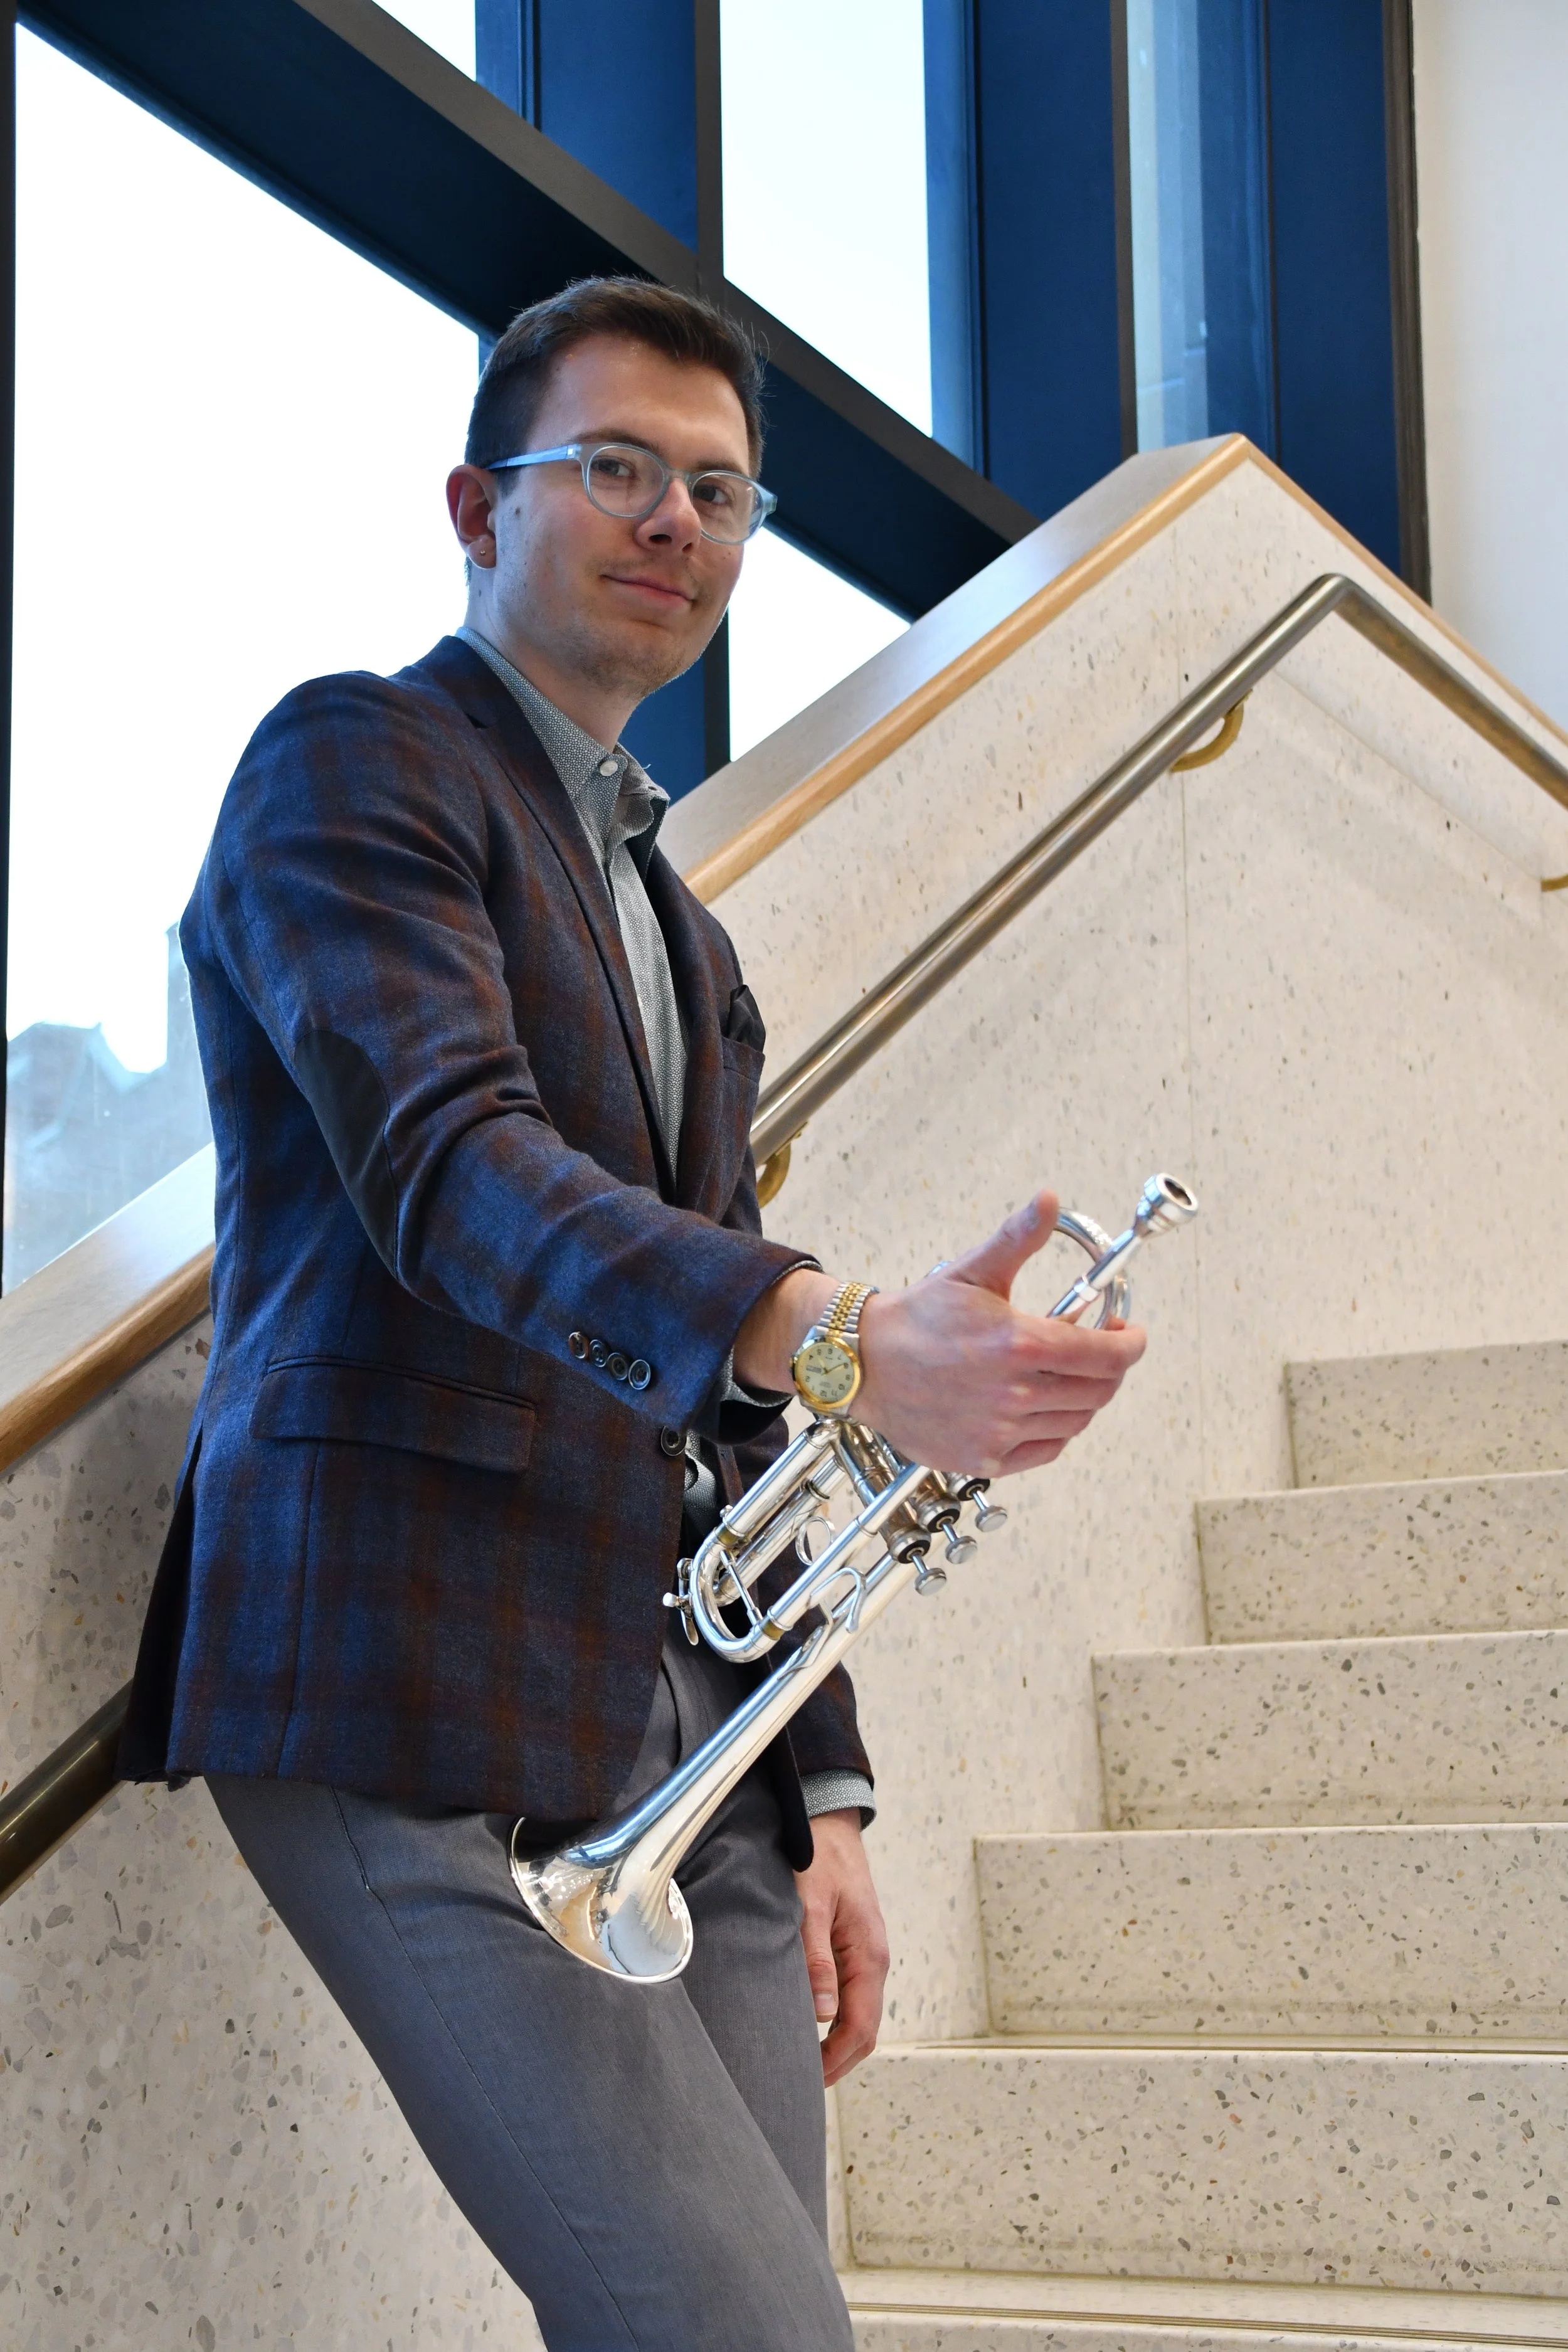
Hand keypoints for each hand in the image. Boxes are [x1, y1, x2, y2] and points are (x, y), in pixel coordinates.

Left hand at [796, 1810, 888, 2087]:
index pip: (860, 2028)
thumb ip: (816, 1959)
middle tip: (799, 2087)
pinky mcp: (851, 1947)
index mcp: (868, 1956)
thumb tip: (823, 2016)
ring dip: (835, 2044)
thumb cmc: (818, 1858)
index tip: (805, 2083)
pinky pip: (849, 1996)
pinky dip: (833, 2021)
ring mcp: (864, 1955)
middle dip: (837, 2062)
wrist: (830, 1820)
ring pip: (857, 2015)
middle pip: (864, 2030)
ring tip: (799, 2065)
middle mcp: (872, 1961)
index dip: (836, 2061)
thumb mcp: (812, 1906)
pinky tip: (808, 2028)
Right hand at [853, 1188, 1144, 1474]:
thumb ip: (1018, 1237)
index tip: (1128, 1334)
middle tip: (1097, 1349)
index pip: (1106, 1355)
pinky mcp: (984, 1458)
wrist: (862, 1362)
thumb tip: (1048, 1200)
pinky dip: (1056, 1430)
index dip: (1129, 1344)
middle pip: (1099, 1391)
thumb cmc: (916, 1318)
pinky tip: (1042, 1406)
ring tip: (1065, 1373)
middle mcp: (1014, 1393)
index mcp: (1018, 1343)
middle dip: (1110, 1368)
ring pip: (1076, 1421)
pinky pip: (1046, 1449)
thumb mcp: (972, 1270)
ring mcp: (1000, 1430)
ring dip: (1083, 1397)